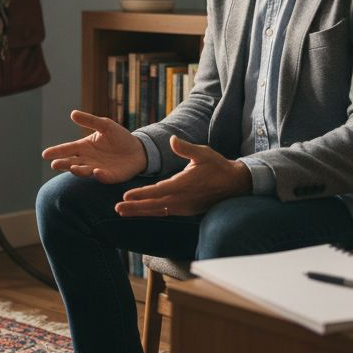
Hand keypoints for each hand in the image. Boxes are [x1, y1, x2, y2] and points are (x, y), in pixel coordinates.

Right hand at [41, 110, 146, 183]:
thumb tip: (72, 113)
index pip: (67, 149)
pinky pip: (103, 177)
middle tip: (55, 164)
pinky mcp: (110, 176)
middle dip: (63, 164)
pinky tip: (96, 171)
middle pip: (71, 162)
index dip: (56, 151)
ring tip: (73, 167)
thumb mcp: (105, 125)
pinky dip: (99, 175)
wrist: (138, 149)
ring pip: (84, 171)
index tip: (45, 154)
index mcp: (84, 147)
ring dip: (78, 170)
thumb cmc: (119, 137)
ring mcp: (97, 169)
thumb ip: (90, 121)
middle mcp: (87, 159)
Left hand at [114, 135, 251, 216]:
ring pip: (158, 211)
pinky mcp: (187, 211)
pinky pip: (166, 213)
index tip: (125, 195)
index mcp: (184, 184)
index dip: (141, 194)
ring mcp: (185, 207)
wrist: (234, 184)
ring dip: (140, 211)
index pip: (158, 191)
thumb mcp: (203, 153)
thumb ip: (185, 148)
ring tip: (123, 212)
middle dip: (135, 207)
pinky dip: (152, 212)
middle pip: (154, 205)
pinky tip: (141, 211)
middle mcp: (183, 199)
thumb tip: (172, 139)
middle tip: (117, 208)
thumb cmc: (217, 166)